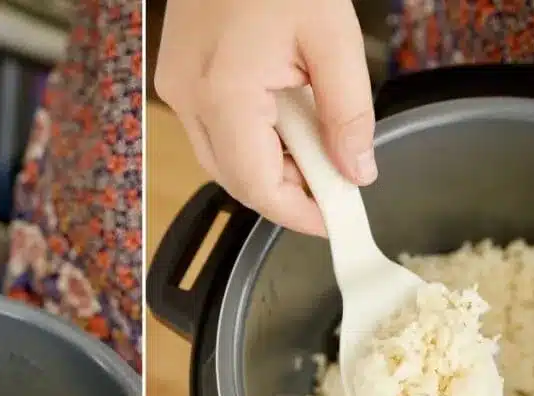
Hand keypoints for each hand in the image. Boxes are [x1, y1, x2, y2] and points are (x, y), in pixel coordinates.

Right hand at [155, 0, 375, 235]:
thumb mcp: (334, 39)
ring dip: (270, 165)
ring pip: (223, 159)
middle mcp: (189, 99)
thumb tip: (357, 171)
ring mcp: (177, 89)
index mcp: (225, 92)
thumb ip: (348, 113)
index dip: (298, 213)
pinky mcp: (178, 78)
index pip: (258, 185)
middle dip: (287, 190)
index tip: (335, 219)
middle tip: (335, 177)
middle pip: (236, 179)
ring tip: (313, 137)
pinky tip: (283, 114)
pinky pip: (213, 130)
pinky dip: (251, 138)